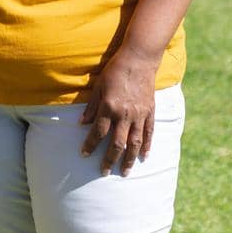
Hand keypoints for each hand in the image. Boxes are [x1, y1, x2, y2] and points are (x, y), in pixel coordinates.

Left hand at [78, 50, 160, 175]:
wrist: (138, 59)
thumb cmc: (115, 71)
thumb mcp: (98, 86)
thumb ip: (91, 107)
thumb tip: (81, 124)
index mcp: (109, 107)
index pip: (98, 132)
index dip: (90, 145)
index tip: (84, 155)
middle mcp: (125, 114)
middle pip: (117, 143)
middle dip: (110, 159)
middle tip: (104, 173)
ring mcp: (139, 114)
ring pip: (135, 143)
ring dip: (129, 159)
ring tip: (125, 172)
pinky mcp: (150, 112)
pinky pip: (149, 133)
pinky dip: (147, 146)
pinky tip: (144, 157)